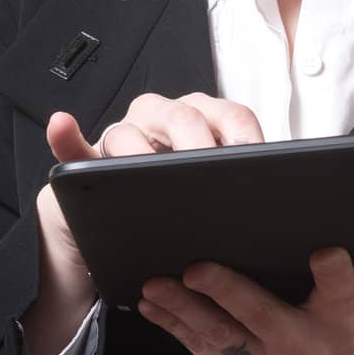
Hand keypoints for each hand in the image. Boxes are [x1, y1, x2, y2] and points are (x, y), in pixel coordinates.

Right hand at [38, 92, 265, 295]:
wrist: (129, 237)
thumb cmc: (182, 209)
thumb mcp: (220, 199)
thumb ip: (245, 187)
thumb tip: (291, 190)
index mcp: (203, 119)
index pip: (230, 117)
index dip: (247, 139)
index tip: (261, 167)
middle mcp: (162, 118)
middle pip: (184, 118)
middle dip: (199, 146)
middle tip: (211, 178)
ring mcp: (123, 136)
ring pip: (130, 132)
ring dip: (139, 150)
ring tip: (150, 172)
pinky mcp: (86, 163)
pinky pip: (71, 145)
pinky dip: (65, 135)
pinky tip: (62, 125)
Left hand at [138, 247, 353, 354]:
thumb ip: (335, 285)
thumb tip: (305, 239)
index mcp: (341, 321)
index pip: (339, 288)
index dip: (334, 269)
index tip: (325, 254)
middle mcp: (302, 347)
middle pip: (260, 315)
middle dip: (224, 290)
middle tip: (194, 269)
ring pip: (219, 338)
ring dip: (182, 310)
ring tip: (155, 288)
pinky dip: (177, 330)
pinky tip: (156, 310)